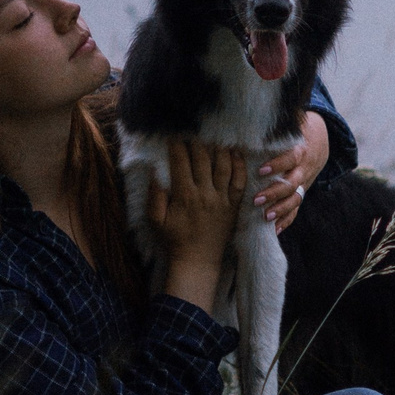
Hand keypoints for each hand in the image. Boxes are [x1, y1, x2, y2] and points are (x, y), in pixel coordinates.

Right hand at [149, 139, 246, 304]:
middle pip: (202, 159)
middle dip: (196, 143)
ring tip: (215, 138)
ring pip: (223, 166)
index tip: (173, 135)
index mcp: (184, 195)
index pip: (180, 162)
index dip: (176, 146)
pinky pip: (240, 182)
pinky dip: (239, 165)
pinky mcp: (234, 206)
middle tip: (193, 133)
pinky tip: (235, 153)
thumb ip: (154, 196)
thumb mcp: (156, 221)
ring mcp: (222, 199)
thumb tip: (154, 173)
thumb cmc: (174, 240)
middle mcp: (205, 193)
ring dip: (219, 149)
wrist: (197, 261)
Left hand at [255, 112, 331, 232]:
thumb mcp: (292, 123)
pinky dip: (286, 220)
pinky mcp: (302, 192)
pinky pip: (296, 209)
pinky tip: (274, 231)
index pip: (291, 158)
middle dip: (275, 193)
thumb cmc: (296, 130)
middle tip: (256, 200)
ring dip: (281, 210)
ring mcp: (305, 183)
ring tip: (266, 218)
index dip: (278, 164)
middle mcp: (304, 169)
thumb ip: (275, 122)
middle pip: (292, 184)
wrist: (320, 141)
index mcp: (300, 150)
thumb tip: (252, 112)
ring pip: (296, 199)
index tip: (261, 170)